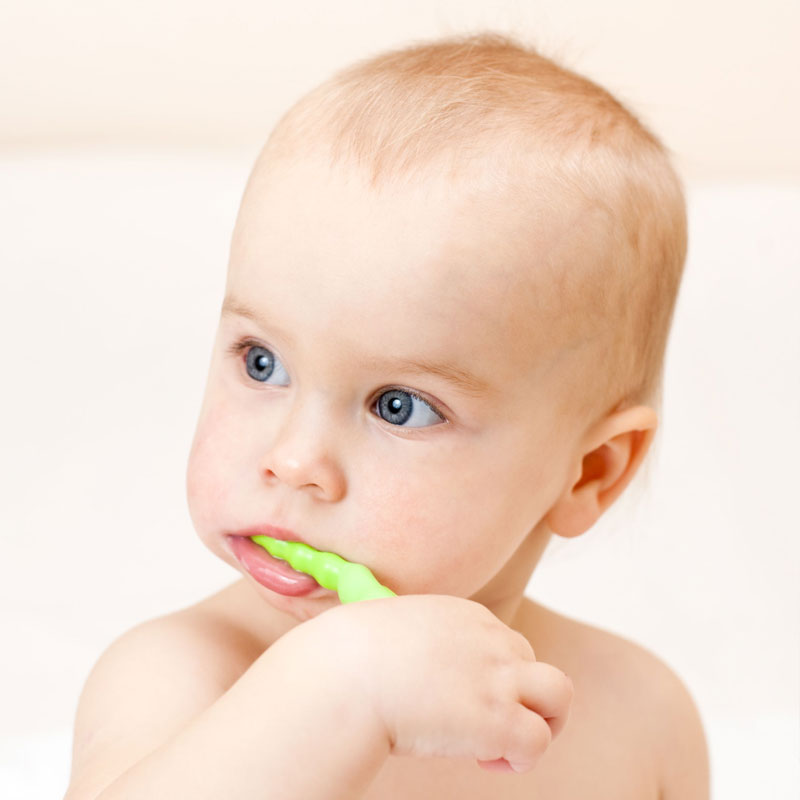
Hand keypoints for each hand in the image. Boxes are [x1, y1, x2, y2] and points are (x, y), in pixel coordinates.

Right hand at [312, 594, 573, 773]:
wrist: (344, 674)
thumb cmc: (350, 656)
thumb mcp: (393, 626)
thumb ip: (419, 637)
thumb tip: (413, 662)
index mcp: (466, 615)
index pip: (505, 641)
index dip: (491, 674)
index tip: (461, 696)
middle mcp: (490, 639)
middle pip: (531, 665)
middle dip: (513, 697)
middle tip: (476, 726)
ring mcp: (497, 678)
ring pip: (559, 694)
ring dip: (542, 720)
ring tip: (506, 744)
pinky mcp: (498, 719)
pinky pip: (539, 740)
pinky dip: (521, 756)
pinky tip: (486, 761)